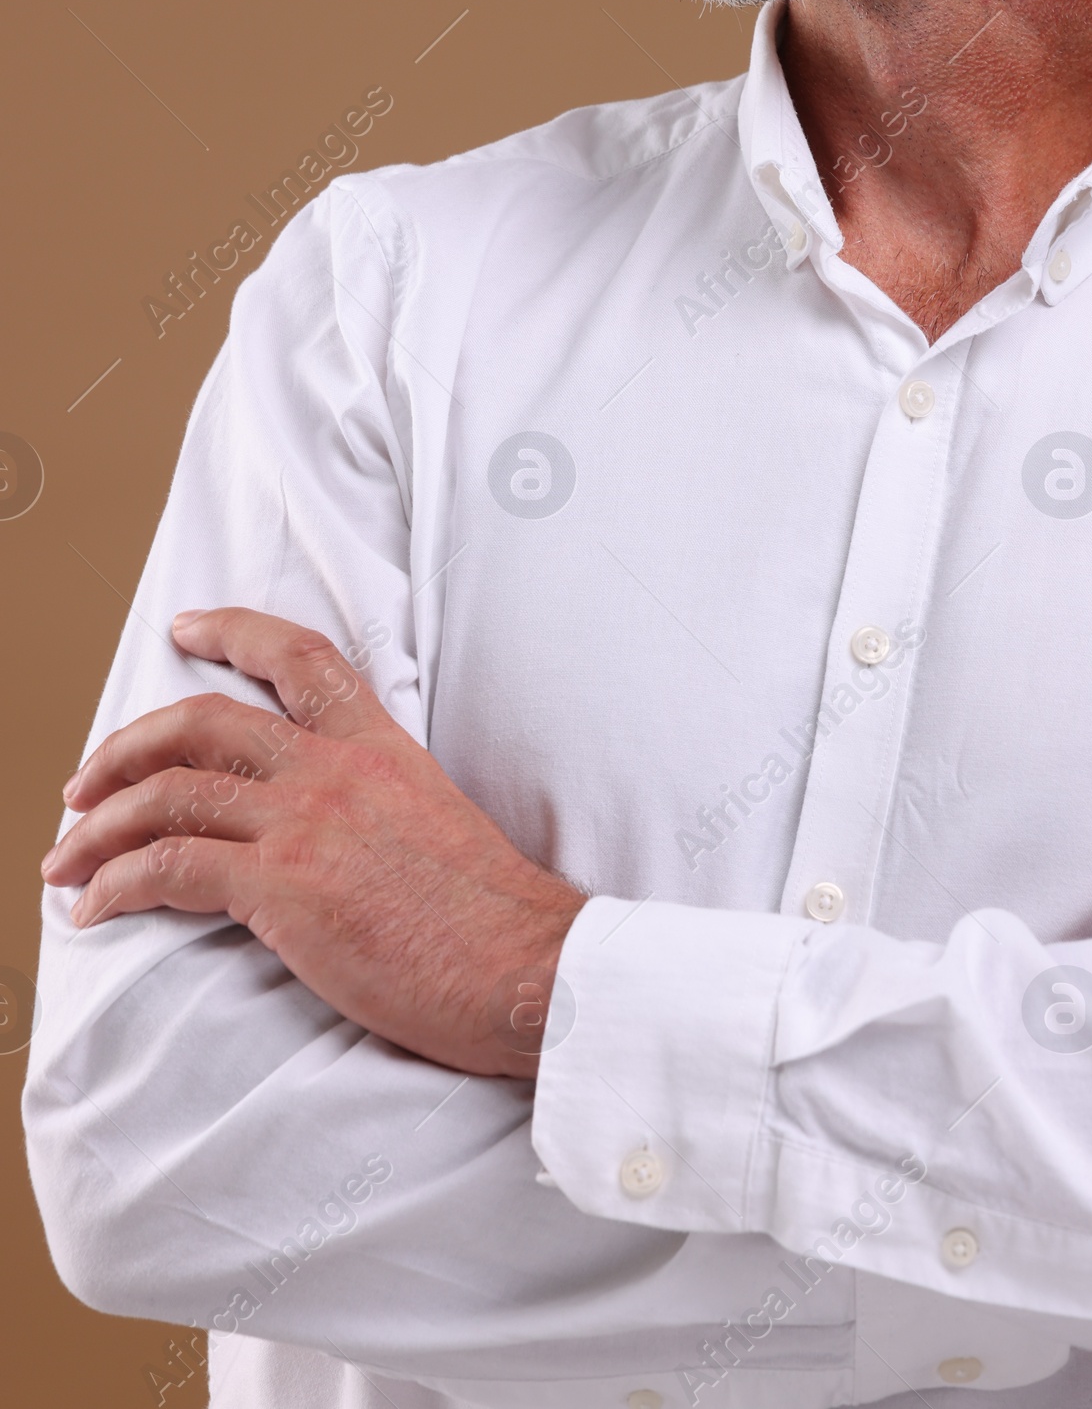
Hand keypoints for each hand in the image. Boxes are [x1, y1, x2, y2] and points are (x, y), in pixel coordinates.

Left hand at [42, 609, 584, 1078]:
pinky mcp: (283, 889)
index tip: (186, 627)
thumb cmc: (491, 918)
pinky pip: (169, 869)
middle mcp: (335, 771)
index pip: (300, 657)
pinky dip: (115, 886)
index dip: (233, 631)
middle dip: (124, 748)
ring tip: (64, 860)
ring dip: (97, 827)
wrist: (525, 965)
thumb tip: (330, 835)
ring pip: (169, 794)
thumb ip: (376, 807)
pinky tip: (96, 908)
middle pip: (202, 722)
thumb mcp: (437, 822)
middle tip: (83, 782)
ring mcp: (306, 825)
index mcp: (380, 746)